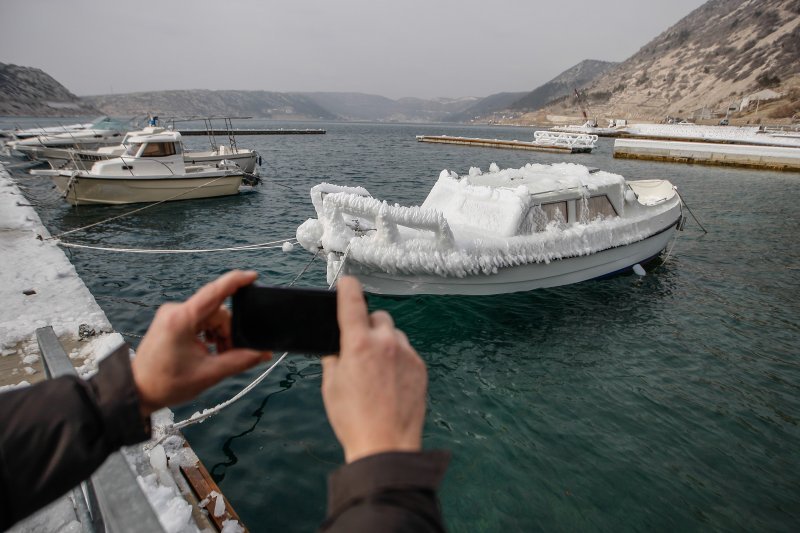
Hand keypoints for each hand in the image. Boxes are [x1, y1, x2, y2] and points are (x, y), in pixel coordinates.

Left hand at [131, 270, 271, 416]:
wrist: (138, 390)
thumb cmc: (167, 384)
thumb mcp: (209, 374)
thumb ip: (240, 361)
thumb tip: (264, 353)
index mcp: (182, 320)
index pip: (214, 292)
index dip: (235, 281)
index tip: (253, 276)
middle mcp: (175, 311)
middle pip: (216, 311)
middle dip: (228, 331)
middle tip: (230, 354)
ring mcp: (172, 314)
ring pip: (209, 316)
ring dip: (219, 333)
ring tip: (218, 355)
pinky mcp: (171, 320)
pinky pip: (199, 319)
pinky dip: (209, 332)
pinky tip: (209, 349)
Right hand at [321, 276, 426, 462]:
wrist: (386, 446)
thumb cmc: (354, 419)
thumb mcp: (331, 386)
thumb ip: (333, 358)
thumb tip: (336, 346)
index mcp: (358, 344)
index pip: (352, 301)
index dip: (348, 287)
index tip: (347, 282)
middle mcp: (385, 343)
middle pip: (377, 317)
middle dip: (367, 325)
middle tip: (358, 346)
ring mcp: (406, 354)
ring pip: (393, 334)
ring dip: (384, 341)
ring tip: (375, 369)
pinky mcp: (420, 367)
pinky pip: (407, 352)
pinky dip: (397, 358)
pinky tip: (389, 380)